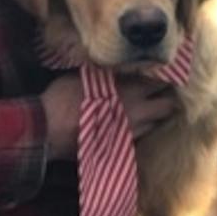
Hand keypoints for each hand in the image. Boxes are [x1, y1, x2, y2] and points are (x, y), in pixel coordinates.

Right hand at [40, 75, 180, 159]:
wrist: (49, 130)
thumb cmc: (63, 97)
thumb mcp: (85, 76)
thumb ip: (108, 75)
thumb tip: (117, 69)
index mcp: (130, 90)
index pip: (159, 82)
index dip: (162, 77)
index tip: (161, 74)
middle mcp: (138, 111)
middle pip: (167, 106)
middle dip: (167, 99)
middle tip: (161, 93)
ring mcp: (132, 132)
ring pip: (156, 123)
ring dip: (154, 115)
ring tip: (147, 108)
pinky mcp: (123, 146)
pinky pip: (140, 136)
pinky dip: (140, 129)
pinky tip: (131, 124)